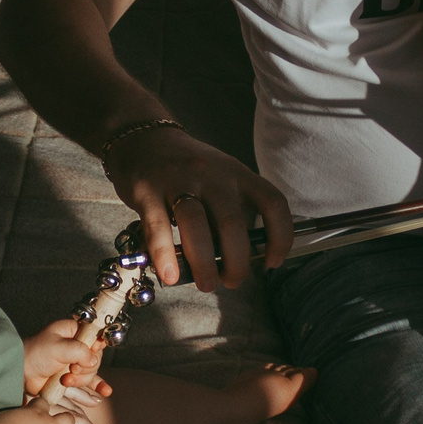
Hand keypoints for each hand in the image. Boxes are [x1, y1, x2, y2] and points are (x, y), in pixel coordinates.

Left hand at [23, 317, 109, 400]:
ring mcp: (73, 362)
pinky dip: (96, 387)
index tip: (91, 351)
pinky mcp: (70, 377)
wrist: (20, 373)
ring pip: (91, 371)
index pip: (94, 335)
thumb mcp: (59, 347)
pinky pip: (88, 382)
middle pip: (95, 357)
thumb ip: (80, 351)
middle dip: (84, 367)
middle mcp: (75, 346)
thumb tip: (93, 361)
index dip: (94, 345)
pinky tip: (104, 392)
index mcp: (72, 331)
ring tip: (65, 381)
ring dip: (81, 379)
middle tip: (71, 369)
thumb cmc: (35, 354)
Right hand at [104, 126, 294, 291]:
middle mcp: (212, 175)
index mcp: (237, 174)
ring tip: (206, 284)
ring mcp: (178, 180)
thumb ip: (231, 214)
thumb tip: (237, 261)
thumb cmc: (187, 171)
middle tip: (231, 281)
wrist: (142, 139)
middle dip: (236, 262)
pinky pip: (157, 226)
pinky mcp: (147, 190)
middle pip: (232, 222)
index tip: (273, 261)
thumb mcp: (220, 180)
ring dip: (205, 262)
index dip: (280, 235)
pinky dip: (166, 254)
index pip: (272, 202)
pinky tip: (171, 275)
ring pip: (197, 224)